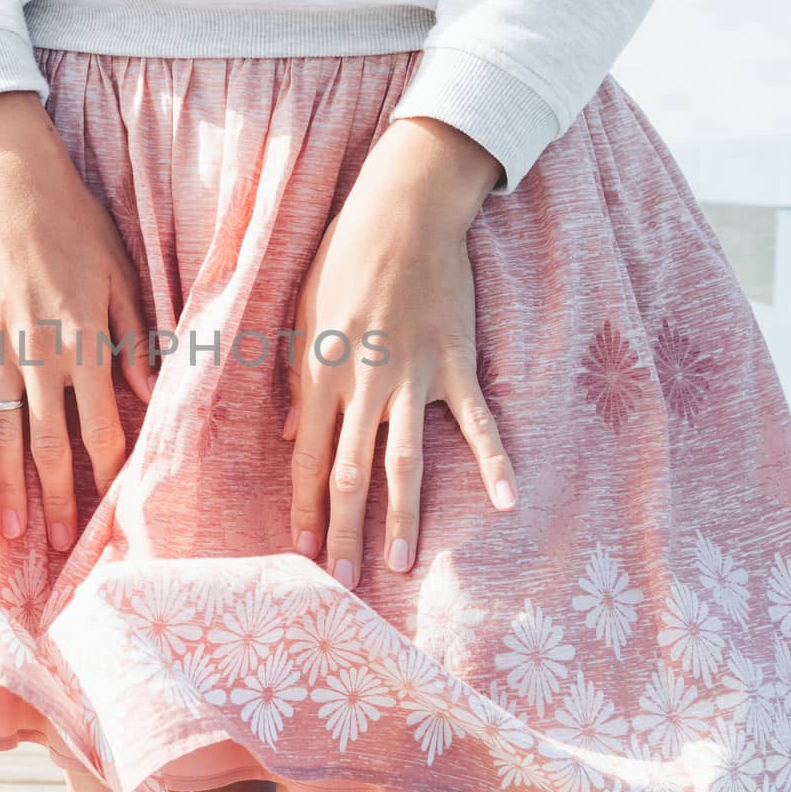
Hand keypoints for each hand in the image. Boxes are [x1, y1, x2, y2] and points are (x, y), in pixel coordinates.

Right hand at [0, 91, 155, 548]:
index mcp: (83, 343)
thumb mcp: (122, 276)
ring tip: (12, 527)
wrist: (15, 178)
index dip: (105, 473)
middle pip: (46, 441)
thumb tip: (149, 392)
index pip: (98, 427)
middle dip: (56, 496)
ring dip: (5, 481)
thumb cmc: (78, 225)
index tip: (111, 511)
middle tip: (60, 544)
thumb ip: (135, 337)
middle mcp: (37, 352)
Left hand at [284, 116, 516, 588]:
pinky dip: (493, 461)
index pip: (307, 456)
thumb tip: (285, 432)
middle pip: (350, 472)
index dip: (303, 506)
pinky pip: (476, 423)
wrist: (402, 209)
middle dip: (344, 531)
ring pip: (405, 461)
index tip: (299, 550)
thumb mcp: (303, 314)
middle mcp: (363, 384)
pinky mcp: (455, 363)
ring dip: (403, 517)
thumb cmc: (344, 256)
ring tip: (402, 565)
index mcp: (321, 373)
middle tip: (341, 582)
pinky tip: (505, 502)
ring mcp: (412, 376)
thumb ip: (296, 378)